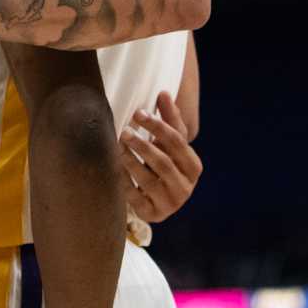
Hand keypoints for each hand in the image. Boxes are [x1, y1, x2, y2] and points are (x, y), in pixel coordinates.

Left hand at [121, 91, 201, 224]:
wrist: (159, 200)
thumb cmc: (164, 163)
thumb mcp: (169, 143)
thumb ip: (169, 119)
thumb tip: (164, 92)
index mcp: (194, 166)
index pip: (178, 142)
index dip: (158, 126)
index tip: (138, 112)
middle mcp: (186, 187)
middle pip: (164, 162)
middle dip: (142, 145)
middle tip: (124, 131)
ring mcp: (170, 203)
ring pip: (149, 180)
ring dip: (131, 162)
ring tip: (118, 146)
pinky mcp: (153, 214)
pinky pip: (135, 197)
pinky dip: (124, 181)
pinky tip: (114, 167)